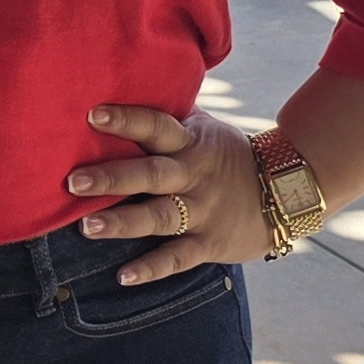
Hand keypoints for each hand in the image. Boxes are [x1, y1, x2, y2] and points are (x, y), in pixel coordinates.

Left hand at [66, 104, 271, 285]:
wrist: (288, 191)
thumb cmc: (229, 157)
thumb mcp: (206, 129)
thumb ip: (171, 117)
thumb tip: (124, 87)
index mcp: (191, 143)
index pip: (156, 126)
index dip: (127, 120)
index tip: (92, 116)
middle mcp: (194, 175)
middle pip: (151, 174)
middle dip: (113, 177)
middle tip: (74, 182)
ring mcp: (203, 210)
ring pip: (160, 217)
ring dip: (123, 223)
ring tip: (87, 228)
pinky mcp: (211, 242)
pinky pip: (179, 257)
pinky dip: (152, 268)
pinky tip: (123, 276)